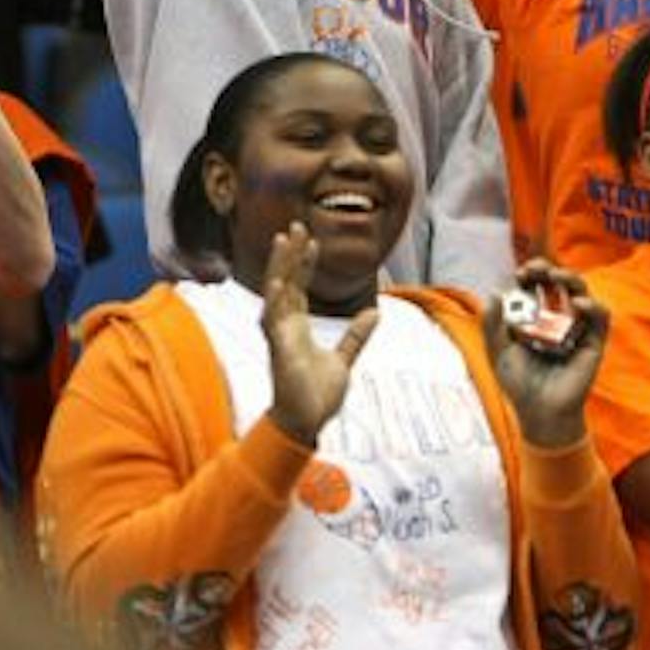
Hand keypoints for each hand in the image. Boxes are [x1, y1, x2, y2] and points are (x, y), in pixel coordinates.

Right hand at [261, 224, 377, 443]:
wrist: (308, 423)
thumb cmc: (317, 395)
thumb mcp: (344, 359)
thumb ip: (356, 336)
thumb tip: (375, 313)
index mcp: (297, 327)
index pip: (300, 287)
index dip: (305, 264)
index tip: (313, 241)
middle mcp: (285, 326)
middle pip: (286, 281)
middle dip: (290, 254)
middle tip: (296, 226)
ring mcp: (280, 335)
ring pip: (277, 291)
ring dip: (280, 265)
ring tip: (284, 239)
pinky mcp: (279, 349)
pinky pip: (274, 319)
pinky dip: (275, 299)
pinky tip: (278, 279)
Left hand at [484, 261, 609, 447]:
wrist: (540, 412)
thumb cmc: (519, 383)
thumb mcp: (499, 352)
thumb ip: (492, 324)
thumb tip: (494, 292)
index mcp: (534, 317)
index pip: (534, 287)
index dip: (530, 275)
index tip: (521, 273)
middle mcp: (556, 318)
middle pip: (557, 284)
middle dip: (548, 270)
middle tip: (537, 269)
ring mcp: (576, 328)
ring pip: (580, 293)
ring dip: (570, 279)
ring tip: (558, 276)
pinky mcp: (593, 342)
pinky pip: (600, 318)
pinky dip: (592, 307)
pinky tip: (578, 304)